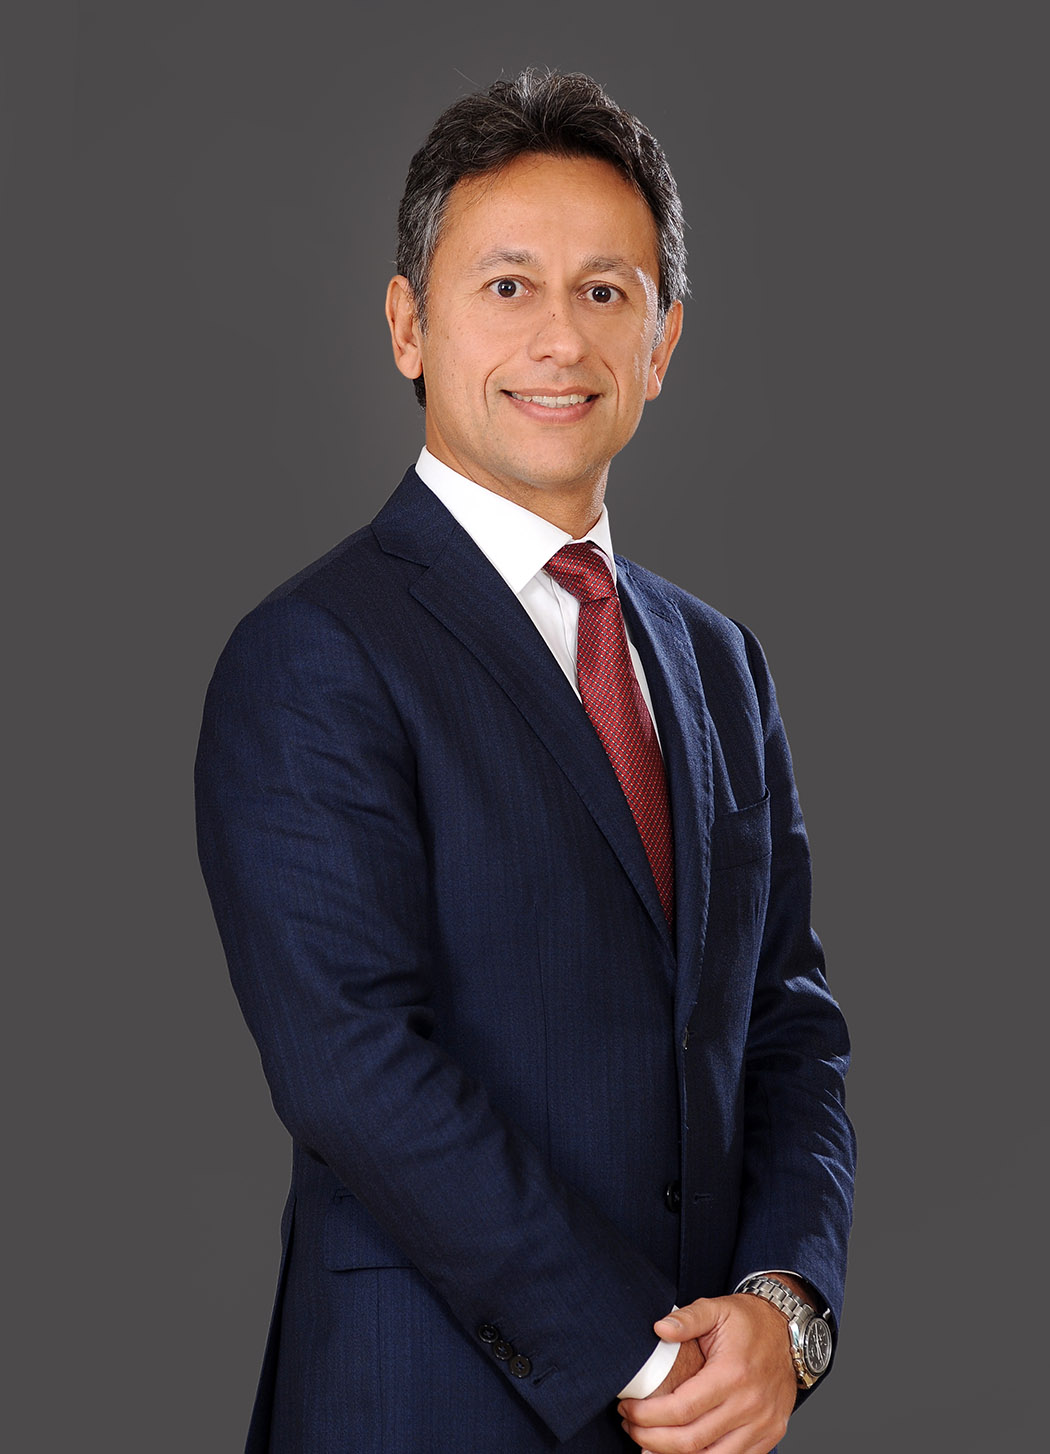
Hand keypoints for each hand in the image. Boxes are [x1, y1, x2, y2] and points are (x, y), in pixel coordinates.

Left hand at [618, 1295, 795, 1453]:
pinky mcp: (770, 1434)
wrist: (787, 1331)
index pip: (682, 1408)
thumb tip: (658, 1328)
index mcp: (732, 1373)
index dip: (648, 1415)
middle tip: (630, 1428)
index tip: (627, 1409)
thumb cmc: (747, 1321)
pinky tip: (682, 1453)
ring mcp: (763, 1424)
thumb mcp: (716, 1309)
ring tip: (648, 1446)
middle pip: (692, 1440)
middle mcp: (750, 1404)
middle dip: (652, 1440)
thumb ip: (686, 1319)